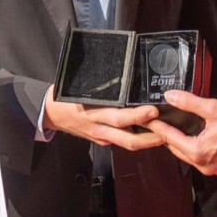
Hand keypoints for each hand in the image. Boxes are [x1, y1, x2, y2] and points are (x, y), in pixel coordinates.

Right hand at [40, 86, 163, 150]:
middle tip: (167, 130)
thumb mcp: (79, 87)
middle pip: (128, 138)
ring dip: (146, 141)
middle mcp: (99, 128)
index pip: (118, 118)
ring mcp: (100, 137)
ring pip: (127, 143)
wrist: (49, 114)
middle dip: (150, 137)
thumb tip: (119, 73)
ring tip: (164, 133)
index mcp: (93, 113)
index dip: (137, 117)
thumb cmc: (64, 96)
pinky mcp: (101, 140)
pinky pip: (121, 141)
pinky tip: (147, 132)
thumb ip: (99, 86)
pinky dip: (136, 138)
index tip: (153, 110)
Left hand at [147, 91, 216, 174]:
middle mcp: (203, 164)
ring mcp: (211, 167)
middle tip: (155, 119)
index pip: (170, 138)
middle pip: (176, 147)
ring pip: (186, 152)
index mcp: (199, 152)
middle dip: (165, 134)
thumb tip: (170, 96)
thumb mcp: (213, 108)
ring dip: (177, 140)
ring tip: (168, 124)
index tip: (147, 118)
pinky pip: (197, 155)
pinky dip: (190, 144)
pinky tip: (188, 132)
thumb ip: (189, 102)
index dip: (157, 126)